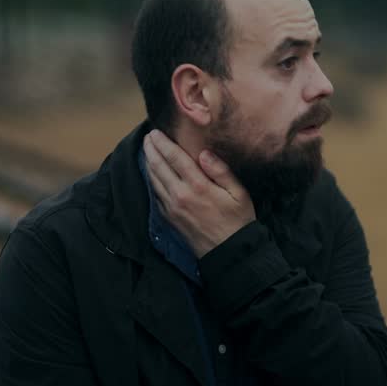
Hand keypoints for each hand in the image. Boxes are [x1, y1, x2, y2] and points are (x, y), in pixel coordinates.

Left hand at [143, 129, 254, 257]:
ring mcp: (172, 208)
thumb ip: (221, 171)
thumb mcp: (239, 193)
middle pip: (159, 167)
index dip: (163, 143)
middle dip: (151, 149)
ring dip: (148, 163)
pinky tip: (152, 173)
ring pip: (154, 180)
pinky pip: (156, 194)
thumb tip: (204, 153)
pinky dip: (151, 180)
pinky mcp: (169, 218)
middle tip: (147, 137)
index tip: (156, 132)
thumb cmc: (238, 221)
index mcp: (198, 186)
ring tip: (147, 150)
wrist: (229, 253)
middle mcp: (180, 195)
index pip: (175, 158)